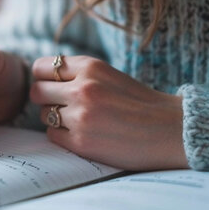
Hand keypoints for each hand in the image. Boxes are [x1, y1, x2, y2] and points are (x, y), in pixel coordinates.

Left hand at [30, 55, 187, 170]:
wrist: (172, 130)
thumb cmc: (139, 103)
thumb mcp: (108, 75)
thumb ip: (77, 74)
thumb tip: (41, 78)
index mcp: (90, 67)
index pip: (41, 67)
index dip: (43, 78)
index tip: (52, 86)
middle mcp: (82, 88)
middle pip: (36, 92)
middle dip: (45, 99)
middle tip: (63, 106)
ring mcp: (80, 116)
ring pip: (43, 115)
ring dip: (56, 119)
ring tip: (81, 121)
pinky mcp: (81, 142)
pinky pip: (53, 136)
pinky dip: (64, 137)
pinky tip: (85, 135)